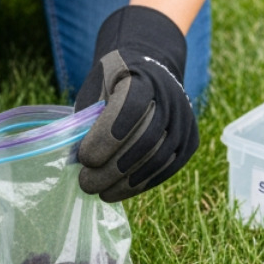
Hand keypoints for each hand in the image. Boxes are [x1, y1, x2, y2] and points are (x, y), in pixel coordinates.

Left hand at [74, 5, 197, 202]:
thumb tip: (74, 160)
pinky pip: (167, 167)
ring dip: (126, 182)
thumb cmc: (113, 82)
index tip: (83, 158)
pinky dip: (142, 183)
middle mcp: (170, 97)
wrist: (150, 71)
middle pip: (145, 139)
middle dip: (112, 167)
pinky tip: (119, 190)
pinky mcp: (190, 140)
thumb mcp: (95, 88)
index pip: (131, 108)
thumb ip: (87, 119)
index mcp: (143, 77)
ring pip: (158, 158)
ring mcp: (184, 120)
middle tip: (86, 183)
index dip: (107, 136)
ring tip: (100, 192)